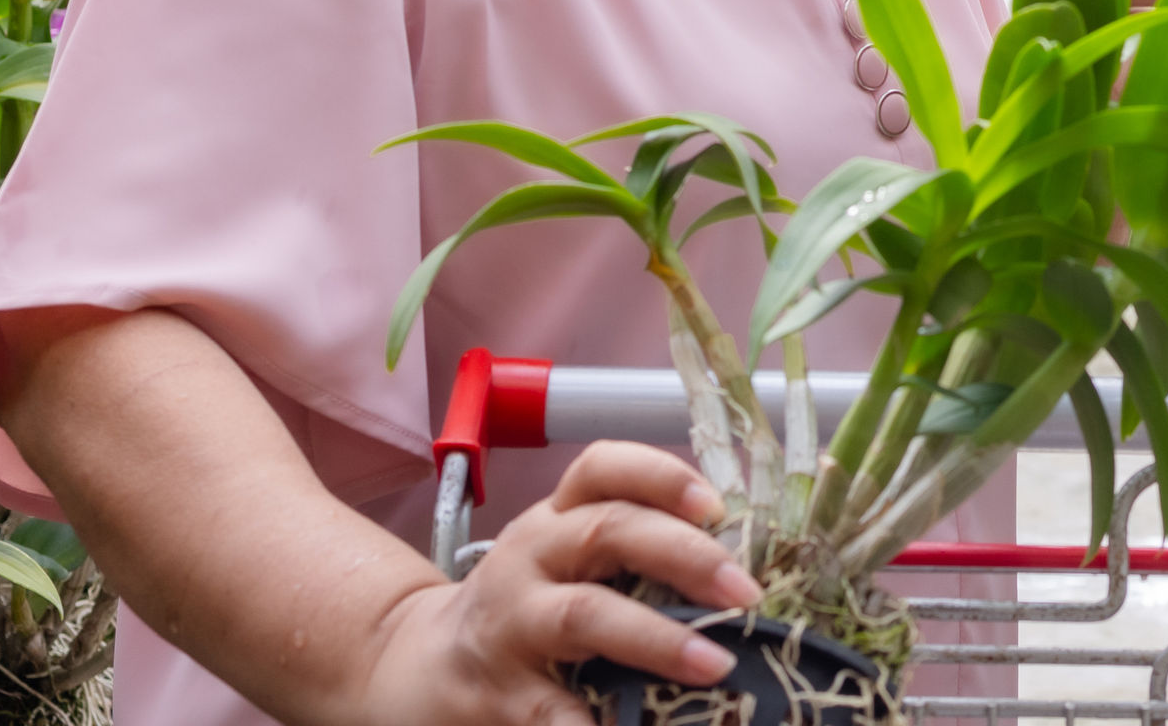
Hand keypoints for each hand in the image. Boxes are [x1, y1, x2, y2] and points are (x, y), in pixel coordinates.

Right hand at [359, 442, 762, 725]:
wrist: (421, 671)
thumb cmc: (524, 612)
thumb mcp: (564, 564)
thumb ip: (632, 556)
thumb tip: (743, 573)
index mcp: (556, 518)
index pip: (603, 467)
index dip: (662, 476)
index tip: (717, 505)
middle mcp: (531, 556)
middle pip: (607, 530)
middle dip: (685, 556)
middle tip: (747, 593)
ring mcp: (510, 622)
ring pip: (583, 613)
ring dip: (655, 637)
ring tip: (714, 663)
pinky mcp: (497, 691)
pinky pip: (547, 705)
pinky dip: (585, 722)